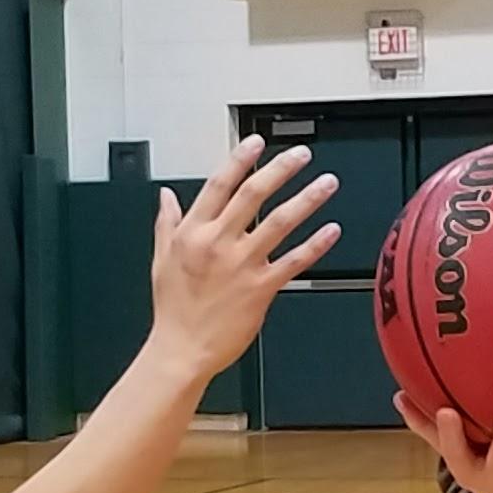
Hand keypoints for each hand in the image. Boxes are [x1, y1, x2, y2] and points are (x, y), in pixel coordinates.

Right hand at [149, 140, 340, 381]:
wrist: (181, 350)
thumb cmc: (173, 309)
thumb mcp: (161, 258)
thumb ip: (168, 223)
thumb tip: (167, 196)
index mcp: (193, 233)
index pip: (219, 185)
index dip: (240, 160)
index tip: (257, 143)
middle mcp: (218, 243)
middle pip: (253, 195)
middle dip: (280, 170)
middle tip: (301, 154)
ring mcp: (242, 265)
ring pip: (279, 222)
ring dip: (306, 199)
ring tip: (326, 183)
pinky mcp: (261, 288)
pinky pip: (294, 261)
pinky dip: (315, 244)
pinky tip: (331, 230)